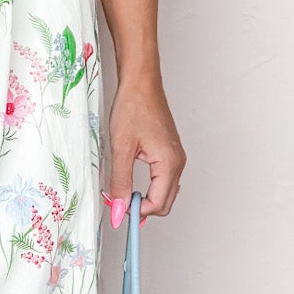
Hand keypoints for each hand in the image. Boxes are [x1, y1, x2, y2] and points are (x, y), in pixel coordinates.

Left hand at [102, 73, 184, 225]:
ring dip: (145, 197)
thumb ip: (120, 181)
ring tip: (123, 189)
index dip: (136, 211)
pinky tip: (132, 180)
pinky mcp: (170, 152)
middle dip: (142, 207)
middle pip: (165, 203)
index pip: (158, 204)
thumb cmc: (133, 107)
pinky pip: (164, 180)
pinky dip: (150, 187)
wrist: (141, 82)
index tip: (116, 207)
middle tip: (118, 200)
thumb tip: (119, 208)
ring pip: (165, 193)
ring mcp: (176, 158)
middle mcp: (177, 163)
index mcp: (169, 163)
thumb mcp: (121, 147)